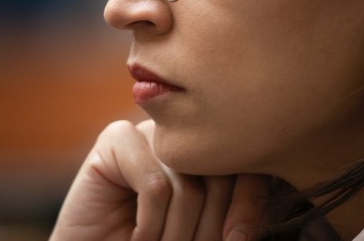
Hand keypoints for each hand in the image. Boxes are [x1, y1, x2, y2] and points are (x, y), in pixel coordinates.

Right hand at [49, 120, 270, 240]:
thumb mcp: (202, 235)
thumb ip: (231, 219)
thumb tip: (244, 232)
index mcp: (210, 151)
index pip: (249, 167)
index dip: (247, 207)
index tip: (236, 240)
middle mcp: (183, 136)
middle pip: (219, 175)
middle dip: (207, 228)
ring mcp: (150, 133)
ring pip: (187, 185)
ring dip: (175, 234)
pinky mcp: (114, 139)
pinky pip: (155, 185)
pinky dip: (149, 224)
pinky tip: (136, 237)